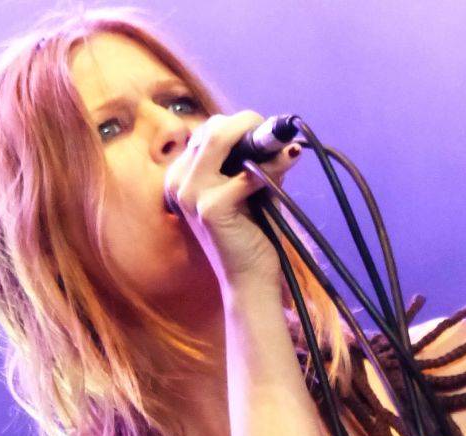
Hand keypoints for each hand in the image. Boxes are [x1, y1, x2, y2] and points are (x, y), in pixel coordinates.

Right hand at [163, 111, 301, 292]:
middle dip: (248, 124)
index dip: (239, 126)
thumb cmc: (251, 234)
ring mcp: (190, 194)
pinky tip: (288, 165)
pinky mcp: (210, 208)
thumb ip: (256, 160)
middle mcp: (178, 181)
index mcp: (181, 176)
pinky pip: (245, 173)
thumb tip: (279, 134)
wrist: (249, 280)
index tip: (267, 132)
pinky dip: (271, 168)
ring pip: (219, 137)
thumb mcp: (250, 189)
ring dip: (256, 139)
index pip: (208, 131)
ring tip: (282, 152)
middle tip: (277, 137)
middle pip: (212, 128)